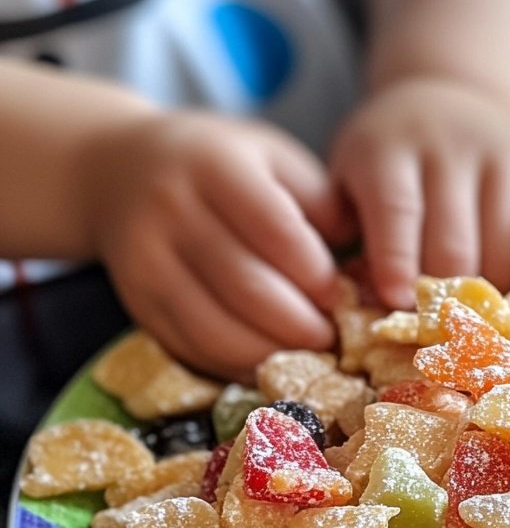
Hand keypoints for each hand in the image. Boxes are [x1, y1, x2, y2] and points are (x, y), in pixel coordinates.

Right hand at [81, 111, 345, 379]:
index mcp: (216, 166)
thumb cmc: (223, 167)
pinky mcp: (138, 304)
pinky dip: (240, 366)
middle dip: (303, 325)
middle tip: (336, 339)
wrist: (120, 170)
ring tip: (308, 355)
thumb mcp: (276, 161)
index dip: (317, 274)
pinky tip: (272, 363)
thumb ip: (324, 204)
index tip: (344, 297)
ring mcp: (146, 262)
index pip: (276, 231)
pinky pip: (194, 350)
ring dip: (275, 354)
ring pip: (218, 330)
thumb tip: (370, 268)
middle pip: (248, 288)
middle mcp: (172, 211)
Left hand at [329, 78, 509, 307]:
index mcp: (389, 151)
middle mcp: (449, 147)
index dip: (397, 262)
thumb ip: (346, 230)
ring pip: (505, 248)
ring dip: (490, 291)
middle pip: (455, 243)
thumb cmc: (384, 160)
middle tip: (435, 321)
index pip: (397, 212)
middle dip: (444, 295)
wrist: (439, 99)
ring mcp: (501, 156)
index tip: (396, 303)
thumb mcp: (347, 178)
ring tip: (471, 303)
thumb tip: (357, 293)